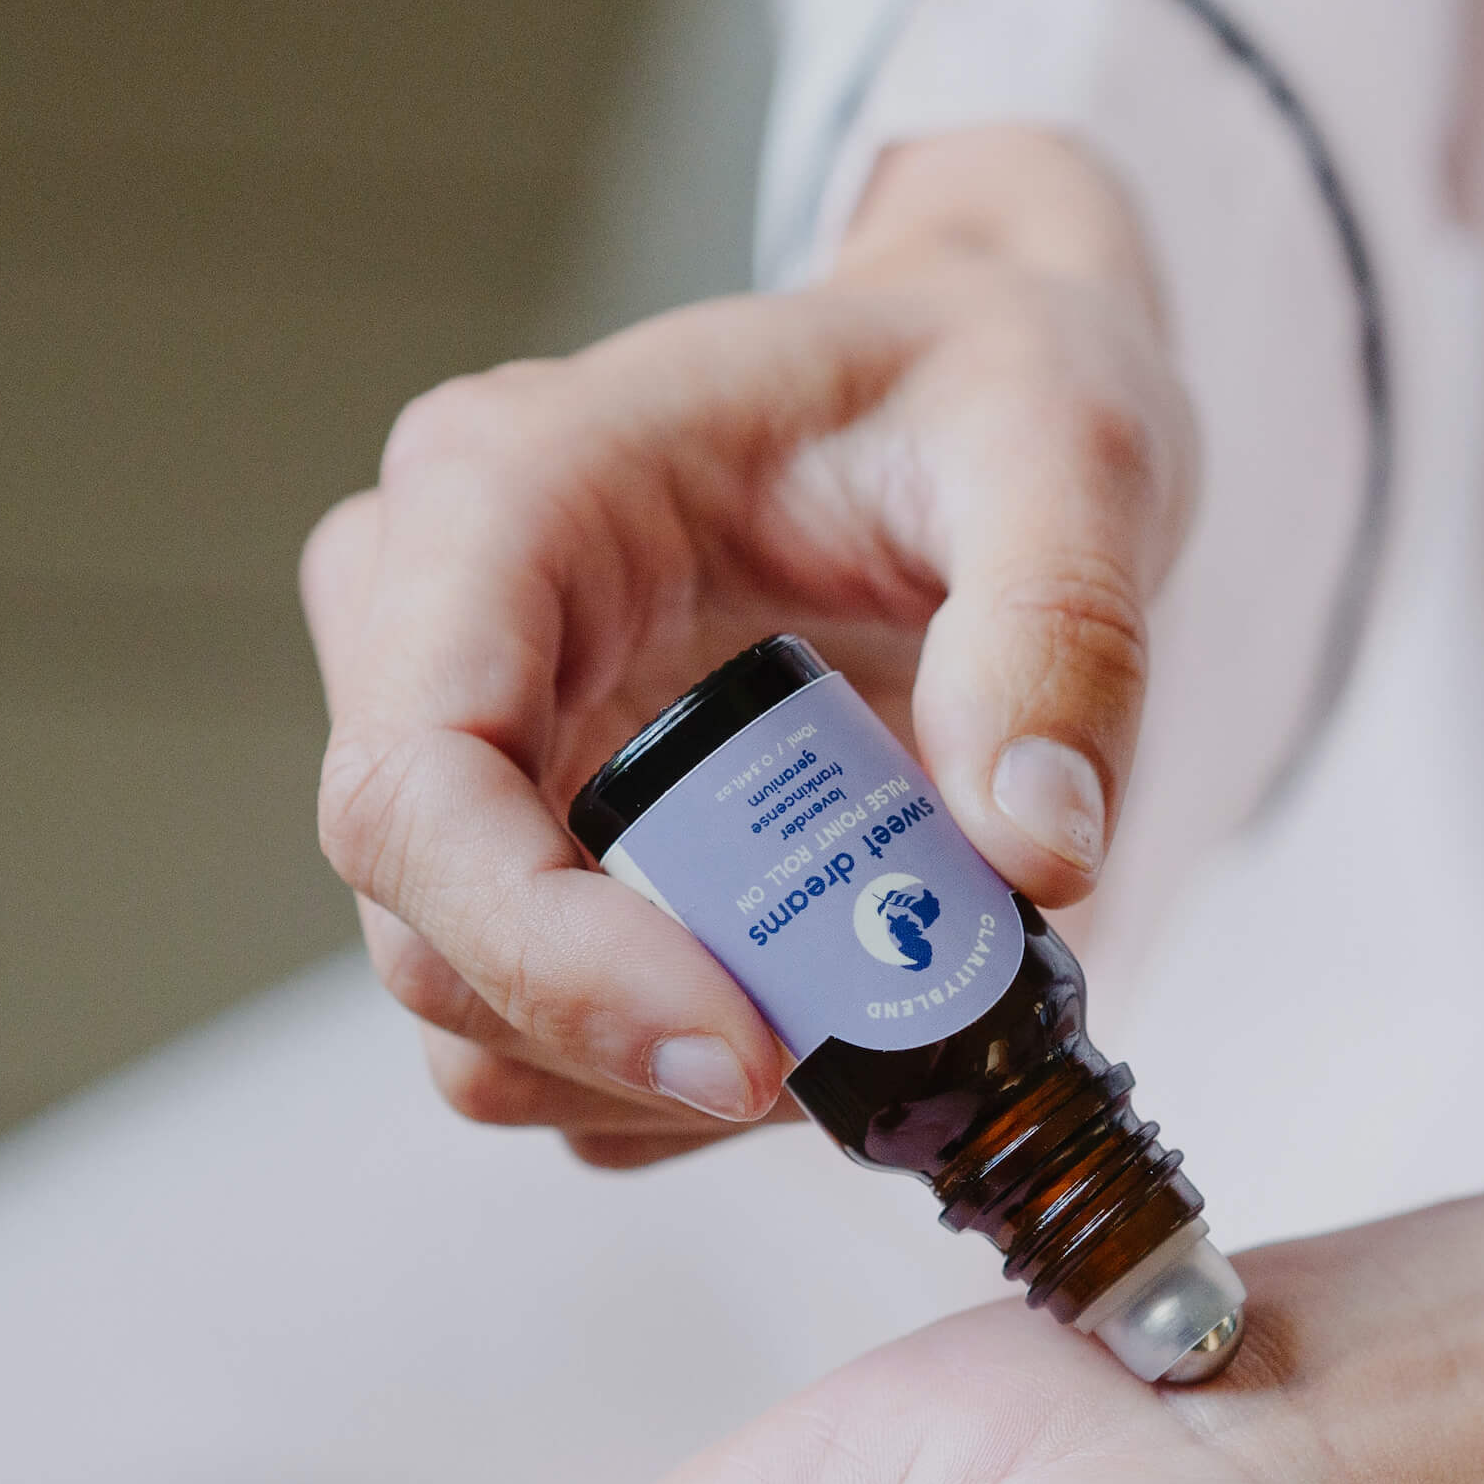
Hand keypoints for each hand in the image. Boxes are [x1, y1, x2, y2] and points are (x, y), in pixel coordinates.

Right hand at [304, 126, 1195, 1168]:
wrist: (955, 420)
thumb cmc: (972, 396)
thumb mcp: (1064, 448)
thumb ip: (1062, 633)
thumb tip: (1034, 857)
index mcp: (505, 497)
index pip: (419, 784)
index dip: (551, 960)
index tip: (747, 1056)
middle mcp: (431, 631)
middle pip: (433, 939)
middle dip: (641, 1041)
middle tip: (866, 1049)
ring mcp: (467, 760)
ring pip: (478, 1027)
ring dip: (667, 1082)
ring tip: (862, 1010)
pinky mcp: (518, 857)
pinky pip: (547, 1048)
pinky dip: (679, 1086)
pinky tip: (814, 1003)